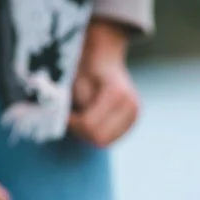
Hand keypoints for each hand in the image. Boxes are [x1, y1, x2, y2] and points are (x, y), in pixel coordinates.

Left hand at [68, 20, 140, 147]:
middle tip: (71, 118)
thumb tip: (72, 125)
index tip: (64, 115)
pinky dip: (99, 133)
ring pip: (106, 141)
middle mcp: (131, 106)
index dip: (72, 124)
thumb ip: (77, 106)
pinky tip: (92, 121)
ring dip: (90, 134)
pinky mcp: (134, 120)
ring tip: (82, 118)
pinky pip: (112, 139)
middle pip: (99, 138)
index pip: (90, 125)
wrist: (105, 58)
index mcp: (117, 95)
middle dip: (81, 131)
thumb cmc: (87, 68)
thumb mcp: (77, 84)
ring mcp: (135, 114)